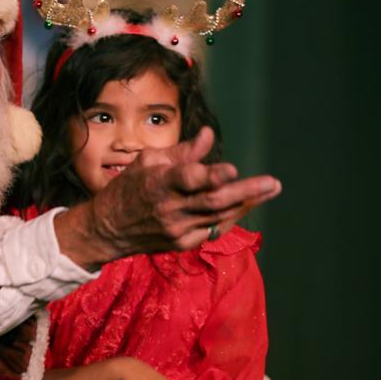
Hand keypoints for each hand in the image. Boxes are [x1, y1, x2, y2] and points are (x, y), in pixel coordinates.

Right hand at [56, 127, 280, 268]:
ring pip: (219, 216)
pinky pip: (213, 228)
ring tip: (269, 189)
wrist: (107, 230)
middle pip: (213, 201)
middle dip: (246, 191)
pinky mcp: (181, 244)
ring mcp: (177, 230)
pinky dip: (230, 215)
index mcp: (158, 183)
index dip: (210, 175)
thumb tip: (209, 135)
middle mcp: (169, 209)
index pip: (188, 179)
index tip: (231, 169)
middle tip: (272, 182)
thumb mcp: (148, 162)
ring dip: (246, 202)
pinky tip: (245, 204)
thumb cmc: (129, 188)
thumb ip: (182, 152)